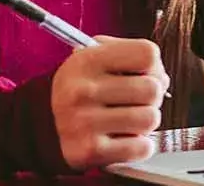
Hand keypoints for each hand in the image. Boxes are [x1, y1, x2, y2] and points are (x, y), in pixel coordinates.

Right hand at [50, 36, 167, 169]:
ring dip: (144, 122)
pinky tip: (122, 137)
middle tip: (134, 101)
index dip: (153, 65)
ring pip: (150, 118)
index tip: (144, 74)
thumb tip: (162, 76)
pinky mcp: (91, 150)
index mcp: (86, 59)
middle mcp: (83, 89)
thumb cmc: (79, 88)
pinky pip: (141, 147)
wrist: (42, 122)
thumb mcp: (92, 57)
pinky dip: (139, 145)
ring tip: (126, 119)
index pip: (147, 53)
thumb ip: (128, 55)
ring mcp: (85, 121)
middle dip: (150, 97)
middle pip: (152, 88)